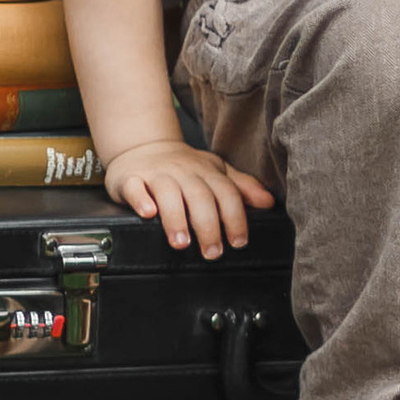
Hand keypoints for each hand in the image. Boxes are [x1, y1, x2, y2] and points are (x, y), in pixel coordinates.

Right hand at [102, 137, 274, 257]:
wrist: (143, 147)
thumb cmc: (183, 167)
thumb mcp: (215, 172)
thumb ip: (241, 187)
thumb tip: (269, 202)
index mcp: (207, 172)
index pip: (226, 192)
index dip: (235, 217)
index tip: (239, 242)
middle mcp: (184, 172)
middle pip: (199, 196)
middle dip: (208, 225)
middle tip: (212, 252)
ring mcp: (157, 174)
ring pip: (167, 193)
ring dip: (176, 218)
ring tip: (181, 243)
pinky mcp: (130, 179)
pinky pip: (135, 188)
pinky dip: (141, 200)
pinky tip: (148, 214)